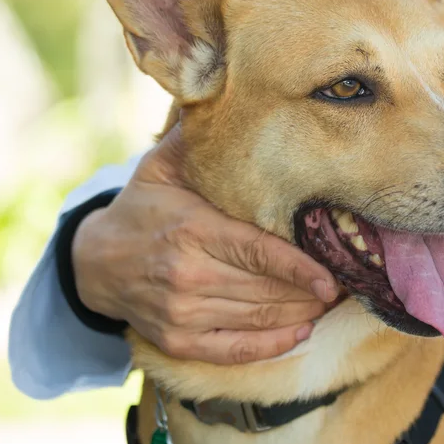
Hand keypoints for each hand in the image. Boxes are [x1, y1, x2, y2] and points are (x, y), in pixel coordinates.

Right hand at [71, 125, 339, 364]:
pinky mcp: (178, 341)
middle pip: (267, 289)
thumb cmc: (145, 208)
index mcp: (191, 229)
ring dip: (301, 314)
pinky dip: (273, 344)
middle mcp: (186, 275)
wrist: (96, 262)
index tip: (334, 277)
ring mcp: (181, 313)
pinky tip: (300, 331)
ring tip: (329, 302)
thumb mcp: (163, 167)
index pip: (259, 252)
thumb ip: (200, 141)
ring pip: (259, 319)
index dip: (302, 268)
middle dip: (312, 291)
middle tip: (346, 283)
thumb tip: (232, 93)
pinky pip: (236, 350)